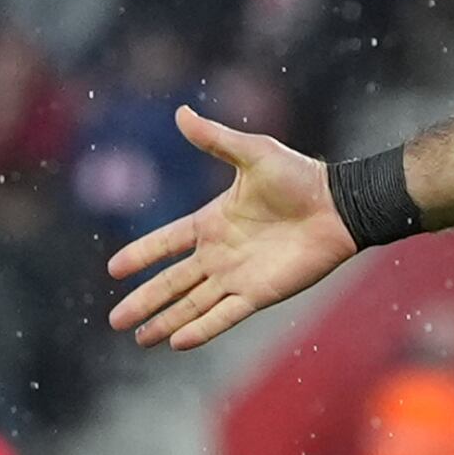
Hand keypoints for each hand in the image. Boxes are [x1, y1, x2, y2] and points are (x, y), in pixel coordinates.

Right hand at [107, 106, 361, 349]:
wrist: (340, 205)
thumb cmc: (301, 177)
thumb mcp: (253, 153)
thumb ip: (215, 140)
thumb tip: (181, 112)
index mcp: (213, 221)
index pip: (166, 242)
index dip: (141, 254)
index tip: (113, 269)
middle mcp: (221, 253)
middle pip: (172, 283)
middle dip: (143, 301)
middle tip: (115, 321)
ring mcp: (239, 276)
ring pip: (192, 304)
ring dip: (166, 321)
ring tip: (140, 339)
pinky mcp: (260, 293)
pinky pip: (224, 315)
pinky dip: (201, 329)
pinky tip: (177, 342)